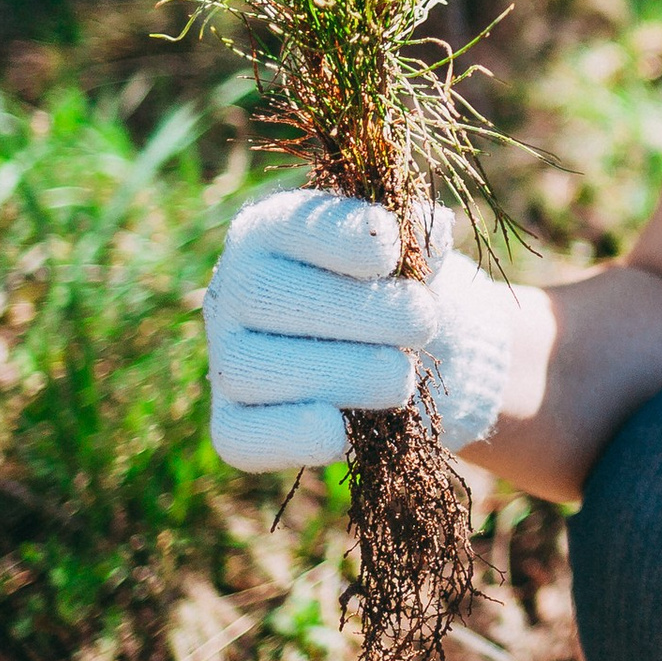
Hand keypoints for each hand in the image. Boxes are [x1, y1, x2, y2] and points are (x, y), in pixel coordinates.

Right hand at [203, 190, 516, 472]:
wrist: (405, 356)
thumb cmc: (401, 289)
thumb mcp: (415, 253)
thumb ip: (419, 236)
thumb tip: (433, 228)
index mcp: (272, 231)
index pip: (285, 223)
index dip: (338, 236)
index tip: (391, 254)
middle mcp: (235, 290)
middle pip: (265, 294)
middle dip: (359, 312)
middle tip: (423, 323)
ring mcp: (228, 358)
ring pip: (253, 369)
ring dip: (343, 376)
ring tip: (402, 379)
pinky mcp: (232, 422)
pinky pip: (240, 436)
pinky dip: (293, 437)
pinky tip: (344, 432)